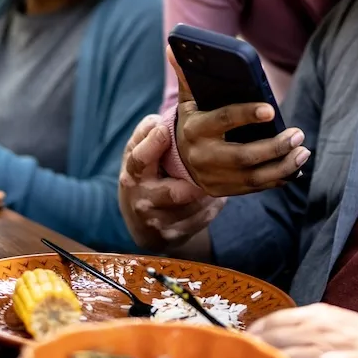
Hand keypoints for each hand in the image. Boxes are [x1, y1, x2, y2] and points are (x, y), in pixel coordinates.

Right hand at [118, 114, 223, 251]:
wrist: (143, 223)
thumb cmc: (145, 175)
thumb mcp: (137, 152)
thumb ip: (146, 132)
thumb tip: (159, 121)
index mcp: (133, 176)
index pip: (140, 160)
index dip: (153, 144)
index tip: (167, 130)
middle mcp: (144, 202)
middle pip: (175, 193)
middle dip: (197, 181)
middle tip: (215, 164)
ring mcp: (161, 222)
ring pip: (197, 204)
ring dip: (212, 189)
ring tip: (224, 173)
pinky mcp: (178, 235)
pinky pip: (206, 215)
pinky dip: (215, 202)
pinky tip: (219, 190)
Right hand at [172, 49, 308, 196]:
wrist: (176, 160)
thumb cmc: (193, 120)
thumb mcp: (187, 101)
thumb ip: (187, 76)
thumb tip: (173, 47)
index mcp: (194, 129)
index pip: (223, 120)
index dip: (246, 114)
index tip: (270, 108)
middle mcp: (202, 157)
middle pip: (242, 157)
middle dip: (274, 147)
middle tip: (298, 134)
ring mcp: (213, 178)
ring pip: (253, 177)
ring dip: (283, 166)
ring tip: (303, 151)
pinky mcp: (223, 190)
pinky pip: (254, 188)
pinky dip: (277, 179)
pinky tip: (295, 168)